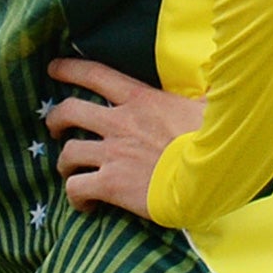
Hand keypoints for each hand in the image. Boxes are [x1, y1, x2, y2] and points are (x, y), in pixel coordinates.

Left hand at [46, 57, 203, 221]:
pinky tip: (84, 204)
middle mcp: (119, 123)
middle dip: (55, 118)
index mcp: (141, 100)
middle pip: (69, 111)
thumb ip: (200, 97)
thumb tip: (215, 85)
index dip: (69, 69)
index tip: (54, 68)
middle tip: (54, 128)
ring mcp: (112, 153)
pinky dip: (74, 196)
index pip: (95, 74)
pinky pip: (76, 188)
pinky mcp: (110, 183)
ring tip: (68, 170)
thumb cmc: (218, 140)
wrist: (214, 176)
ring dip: (63, 162)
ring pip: (68, 152)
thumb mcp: (208, 107)